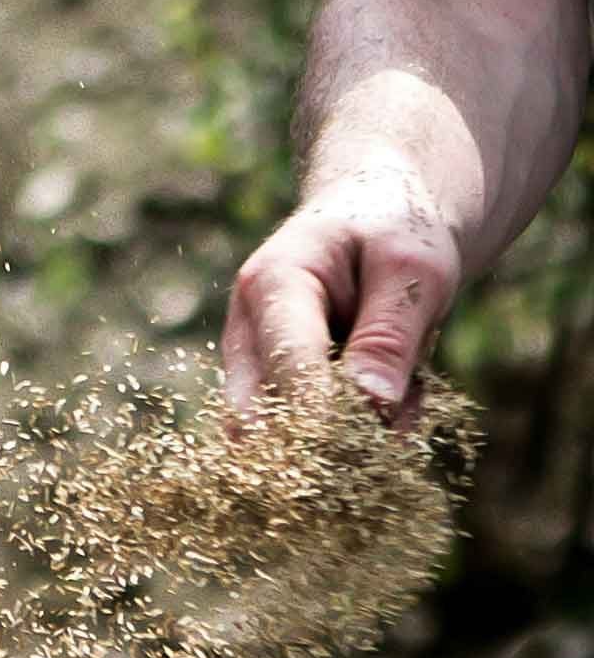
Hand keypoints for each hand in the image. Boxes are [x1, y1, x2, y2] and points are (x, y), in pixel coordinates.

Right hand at [223, 171, 462, 420]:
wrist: (375, 219)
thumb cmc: (394, 232)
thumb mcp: (414, 269)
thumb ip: (390, 334)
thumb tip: (370, 404)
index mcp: (270, 283)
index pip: (286, 363)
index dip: (327, 409)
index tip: (378, 433)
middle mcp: (244, 331)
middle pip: (259, 415)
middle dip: (331, 436)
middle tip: (401, 417)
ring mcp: (250, 368)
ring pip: (279, 436)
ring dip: (348, 439)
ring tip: (409, 395)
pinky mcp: (268, 394)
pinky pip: (299, 438)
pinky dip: (353, 435)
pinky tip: (394, 401)